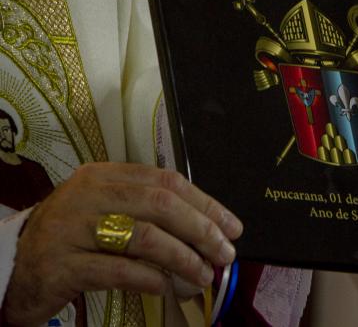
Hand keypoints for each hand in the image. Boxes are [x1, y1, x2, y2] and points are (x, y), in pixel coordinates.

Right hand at [2, 162, 242, 325]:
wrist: (13, 267)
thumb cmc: (73, 239)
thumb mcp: (107, 211)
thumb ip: (149, 212)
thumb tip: (209, 228)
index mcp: (104, 175)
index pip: (167, 181)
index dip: (205, 204)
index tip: (231, 226)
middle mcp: (87, 195)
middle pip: (160, 205)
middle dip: (202, 230)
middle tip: (225, 253)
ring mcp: (72, 229)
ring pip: (144, 237)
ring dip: (183, 258)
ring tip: (203, 275)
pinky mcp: (62, 265)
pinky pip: (118, 270)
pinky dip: (151, 278)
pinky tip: (169, 287)